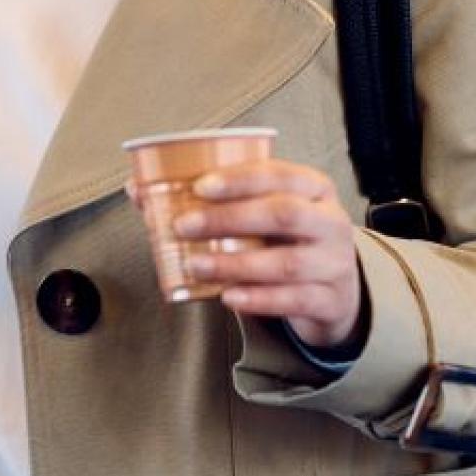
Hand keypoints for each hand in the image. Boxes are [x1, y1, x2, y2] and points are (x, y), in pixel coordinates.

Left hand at [169, 159, 365, 353]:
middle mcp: (330, 222)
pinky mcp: (330, 301)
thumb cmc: (288, 242)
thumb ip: (210, 202)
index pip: (278, 174)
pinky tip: (228, 297)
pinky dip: (258, 300)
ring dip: (235, 264)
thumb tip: (139, 189)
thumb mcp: (263, 216)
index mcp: (313, 188)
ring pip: (287, 262)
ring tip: (195, 266)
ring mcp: (335, 263)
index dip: (239, 179)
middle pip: (282, 214)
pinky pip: (294, 300)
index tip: (199, 186)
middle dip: (228, 218)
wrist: (336, 291)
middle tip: (183, 226)